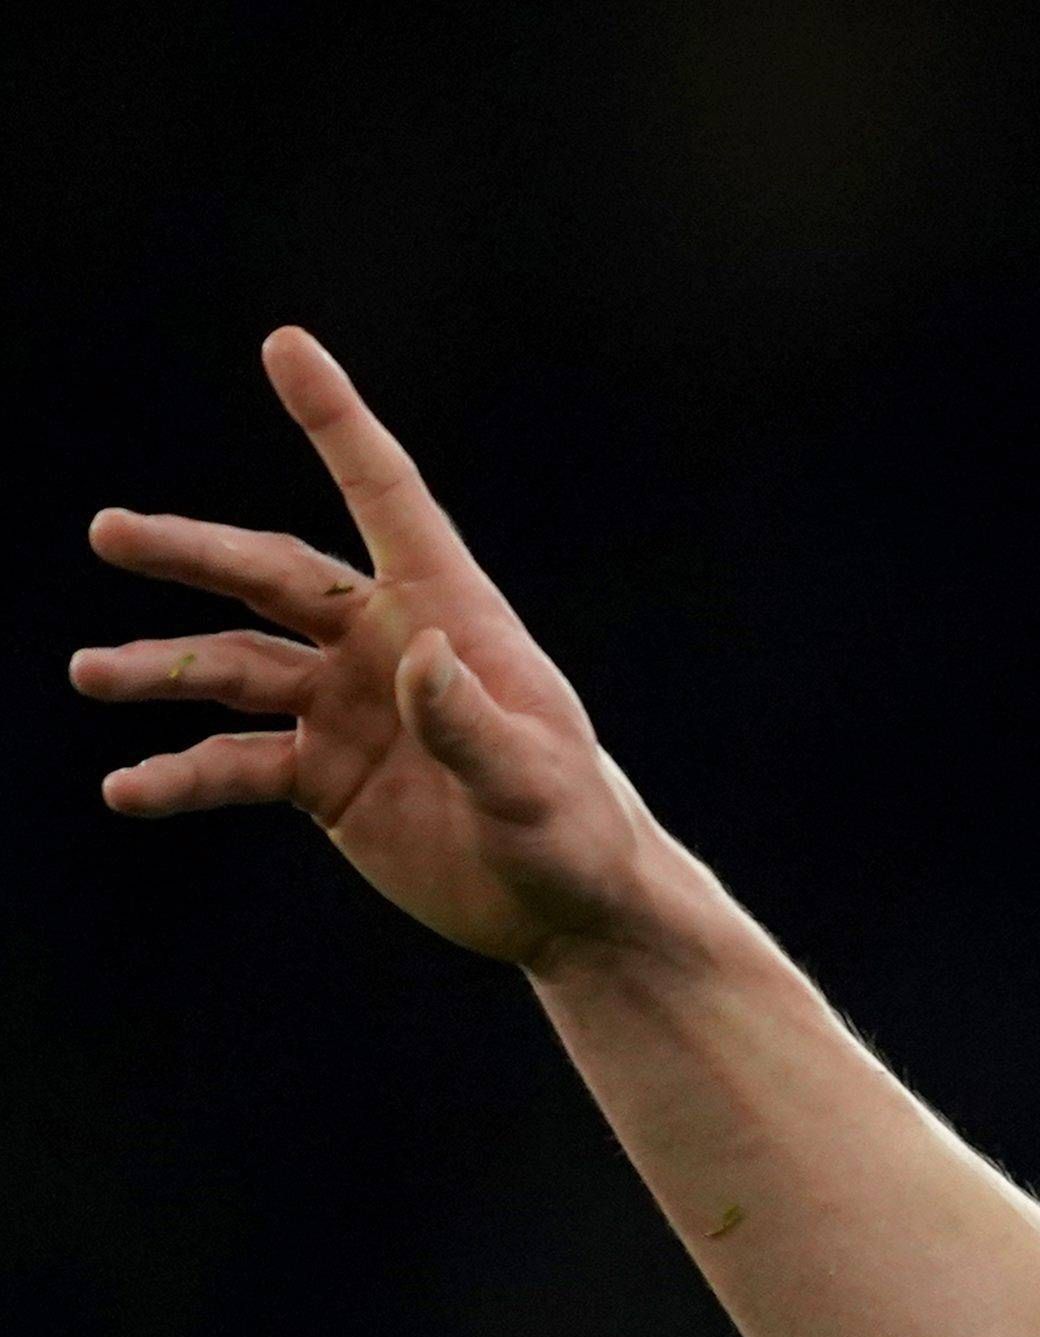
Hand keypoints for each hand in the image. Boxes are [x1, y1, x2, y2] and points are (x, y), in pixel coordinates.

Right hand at [74, 329, 674, 969]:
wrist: (567, 911)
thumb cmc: (575, 835)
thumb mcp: (534, 784)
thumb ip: (475, 727)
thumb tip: (420, 658)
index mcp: (450, 617)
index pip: (389, 499)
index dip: (337, 423)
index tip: (287, 345)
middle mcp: (384, 647)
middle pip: (273, 577)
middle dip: (193, 554)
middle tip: (110, 533)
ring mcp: (346, 709)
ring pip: (234, 669)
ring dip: (161, 669)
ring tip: (88, 673)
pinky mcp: (321, 777)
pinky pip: (232, 764)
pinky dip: (180, 776)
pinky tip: (127, 790)